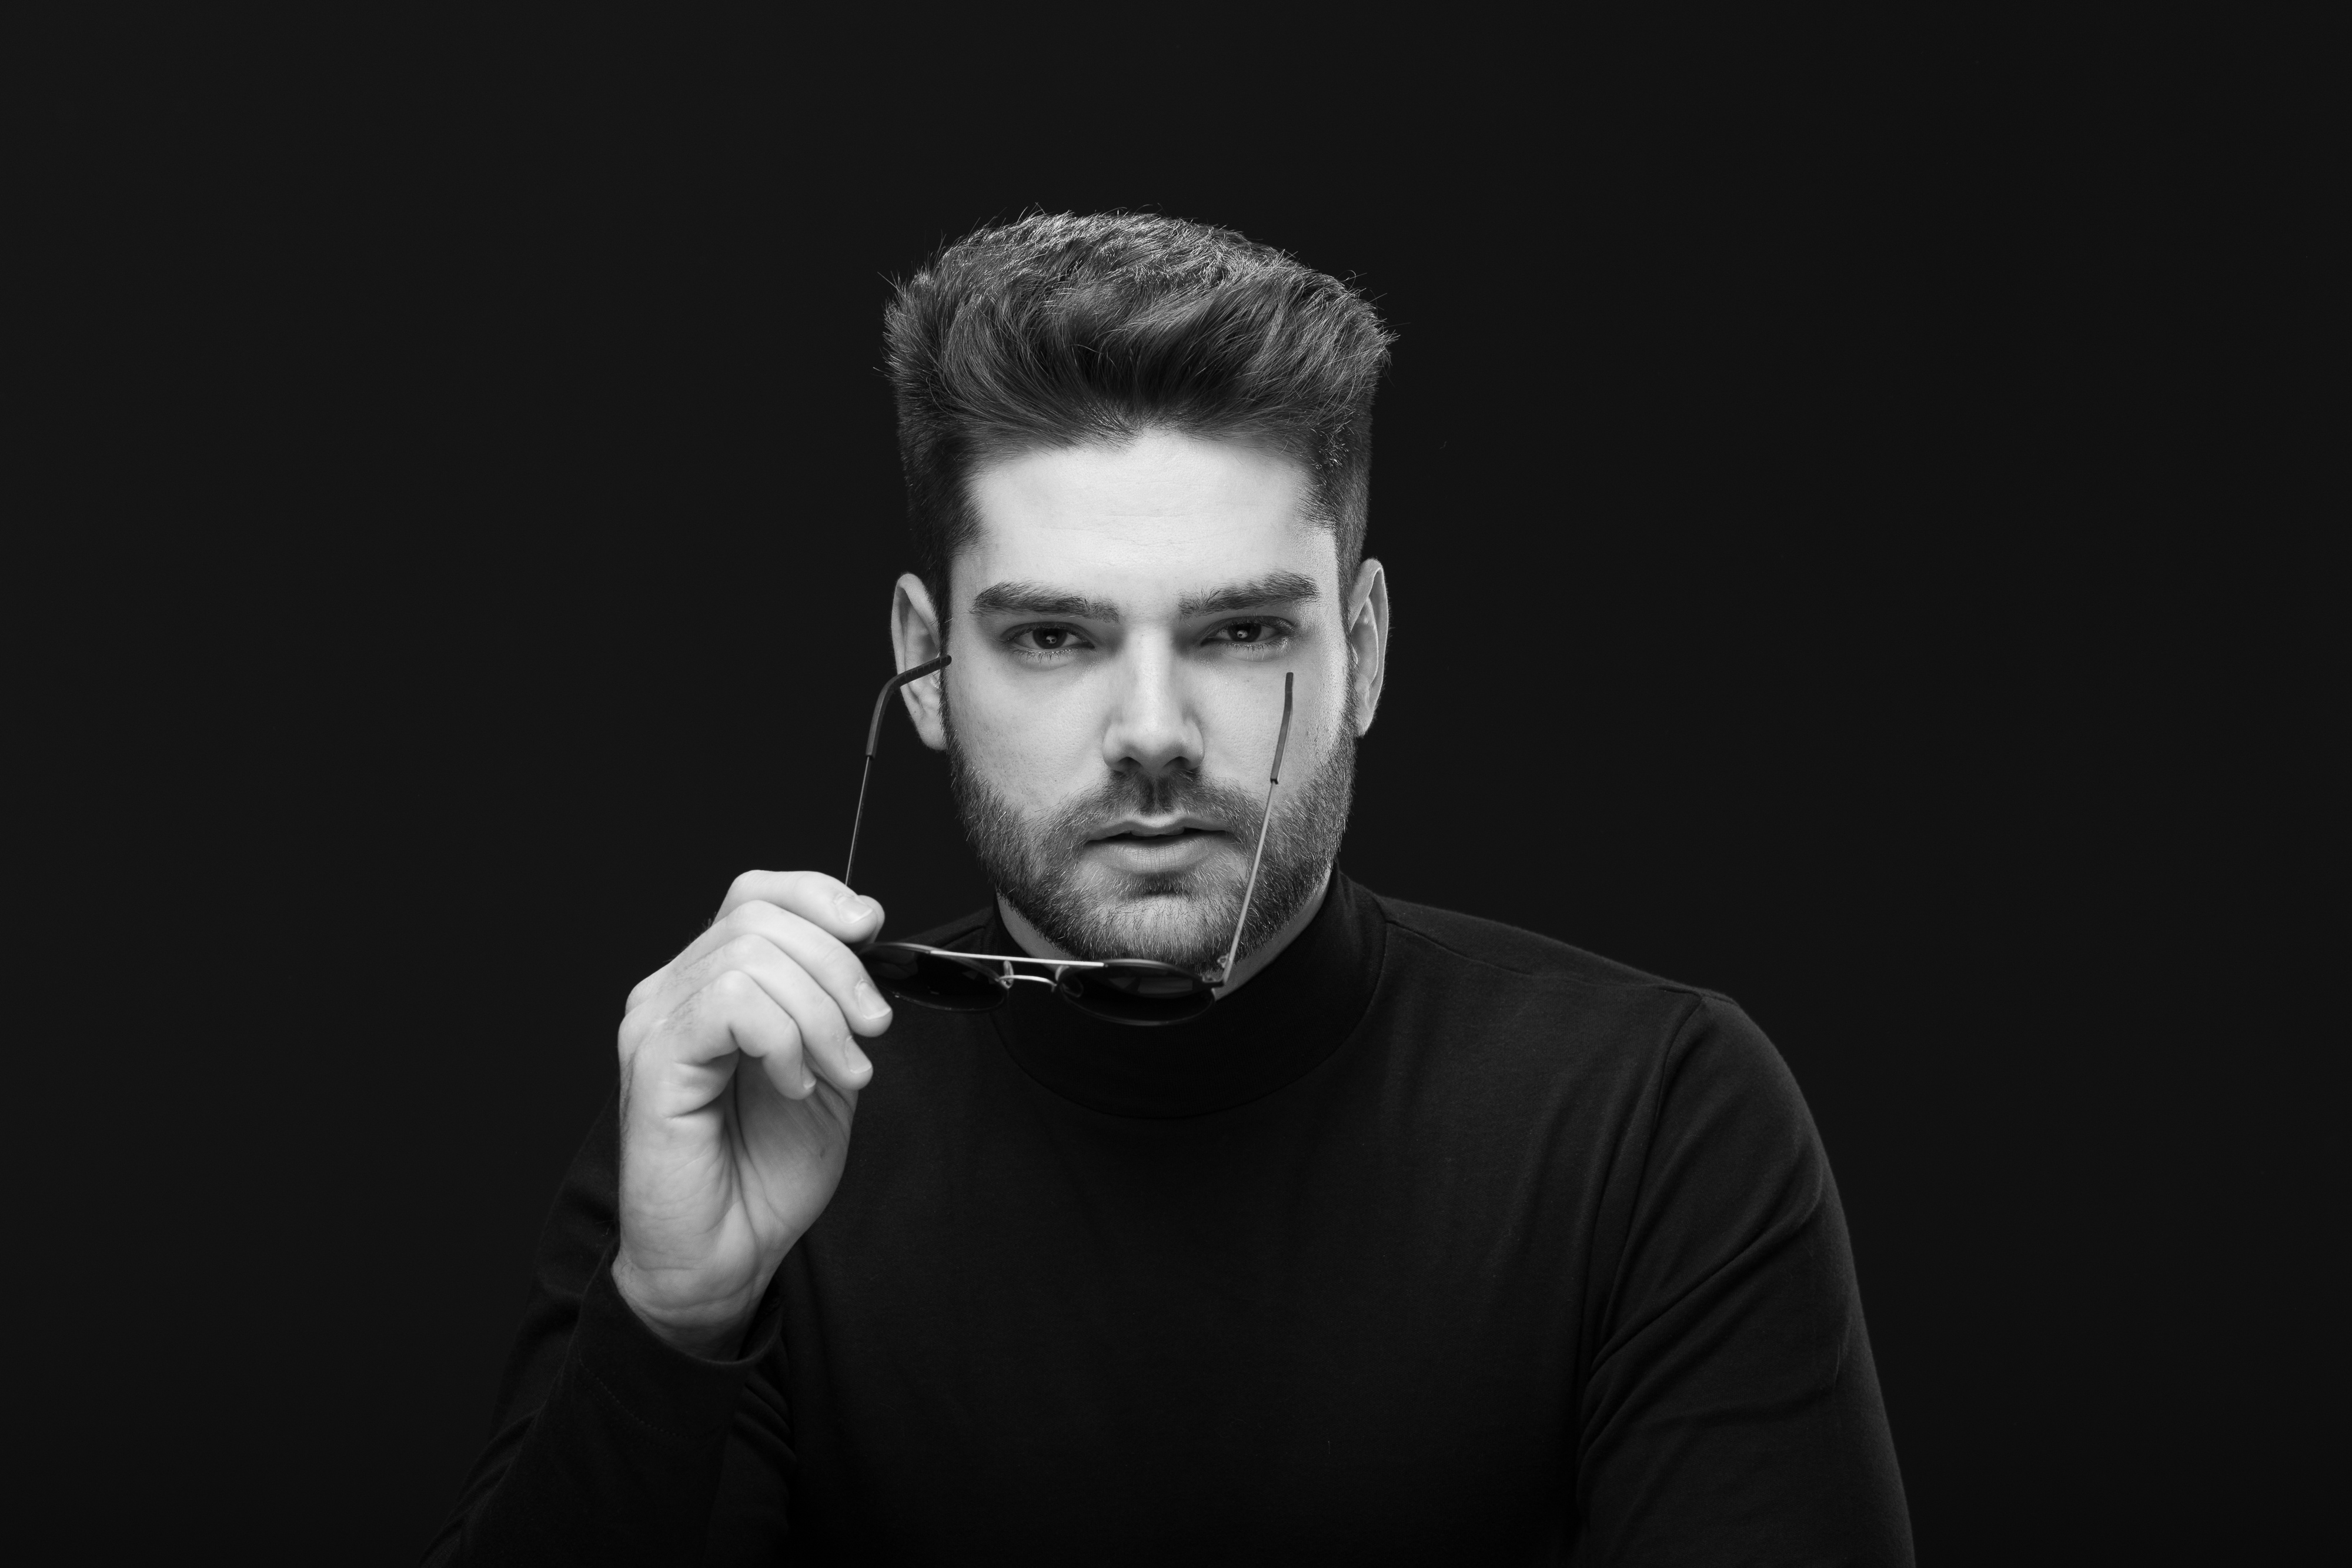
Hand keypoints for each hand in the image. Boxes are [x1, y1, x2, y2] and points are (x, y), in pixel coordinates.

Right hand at [610, 870, 891, 1355]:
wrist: (726, 1254)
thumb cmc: (766, 1170)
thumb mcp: (826, 1065)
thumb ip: (834, 1003)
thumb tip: (866, 938)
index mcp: (710, 983)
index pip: (755, 894)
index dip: (819, 896)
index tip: (872, 930)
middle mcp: (672, 990)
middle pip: (761, 917)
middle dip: (838, 967)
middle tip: (871, 1032)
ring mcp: (655, 1021)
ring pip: (751, 956)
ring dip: (819, 1014)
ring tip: (839, 1073)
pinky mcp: (653, 1060)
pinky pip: (728, 1003)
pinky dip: (782, 1038)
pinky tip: (794, 1084)